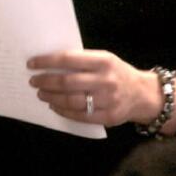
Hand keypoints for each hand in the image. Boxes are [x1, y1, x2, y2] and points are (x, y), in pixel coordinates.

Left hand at [27, 49, 157, 126]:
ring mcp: (107, 100)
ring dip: (51, 97)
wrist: (143, 94)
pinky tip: (54, 105)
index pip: (68, 59)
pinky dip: (63, 110)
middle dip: (45, 81)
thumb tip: (51, 63)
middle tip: (33, 81)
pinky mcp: (108, 116)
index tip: (32, 63)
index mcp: (103, 61)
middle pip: (67, 82)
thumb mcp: (105, 59)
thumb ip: (83, 61)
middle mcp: (105, 80)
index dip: (47, 61)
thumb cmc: (118, 73)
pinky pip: (80, 115)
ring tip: (41, 93)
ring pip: (71, 100)